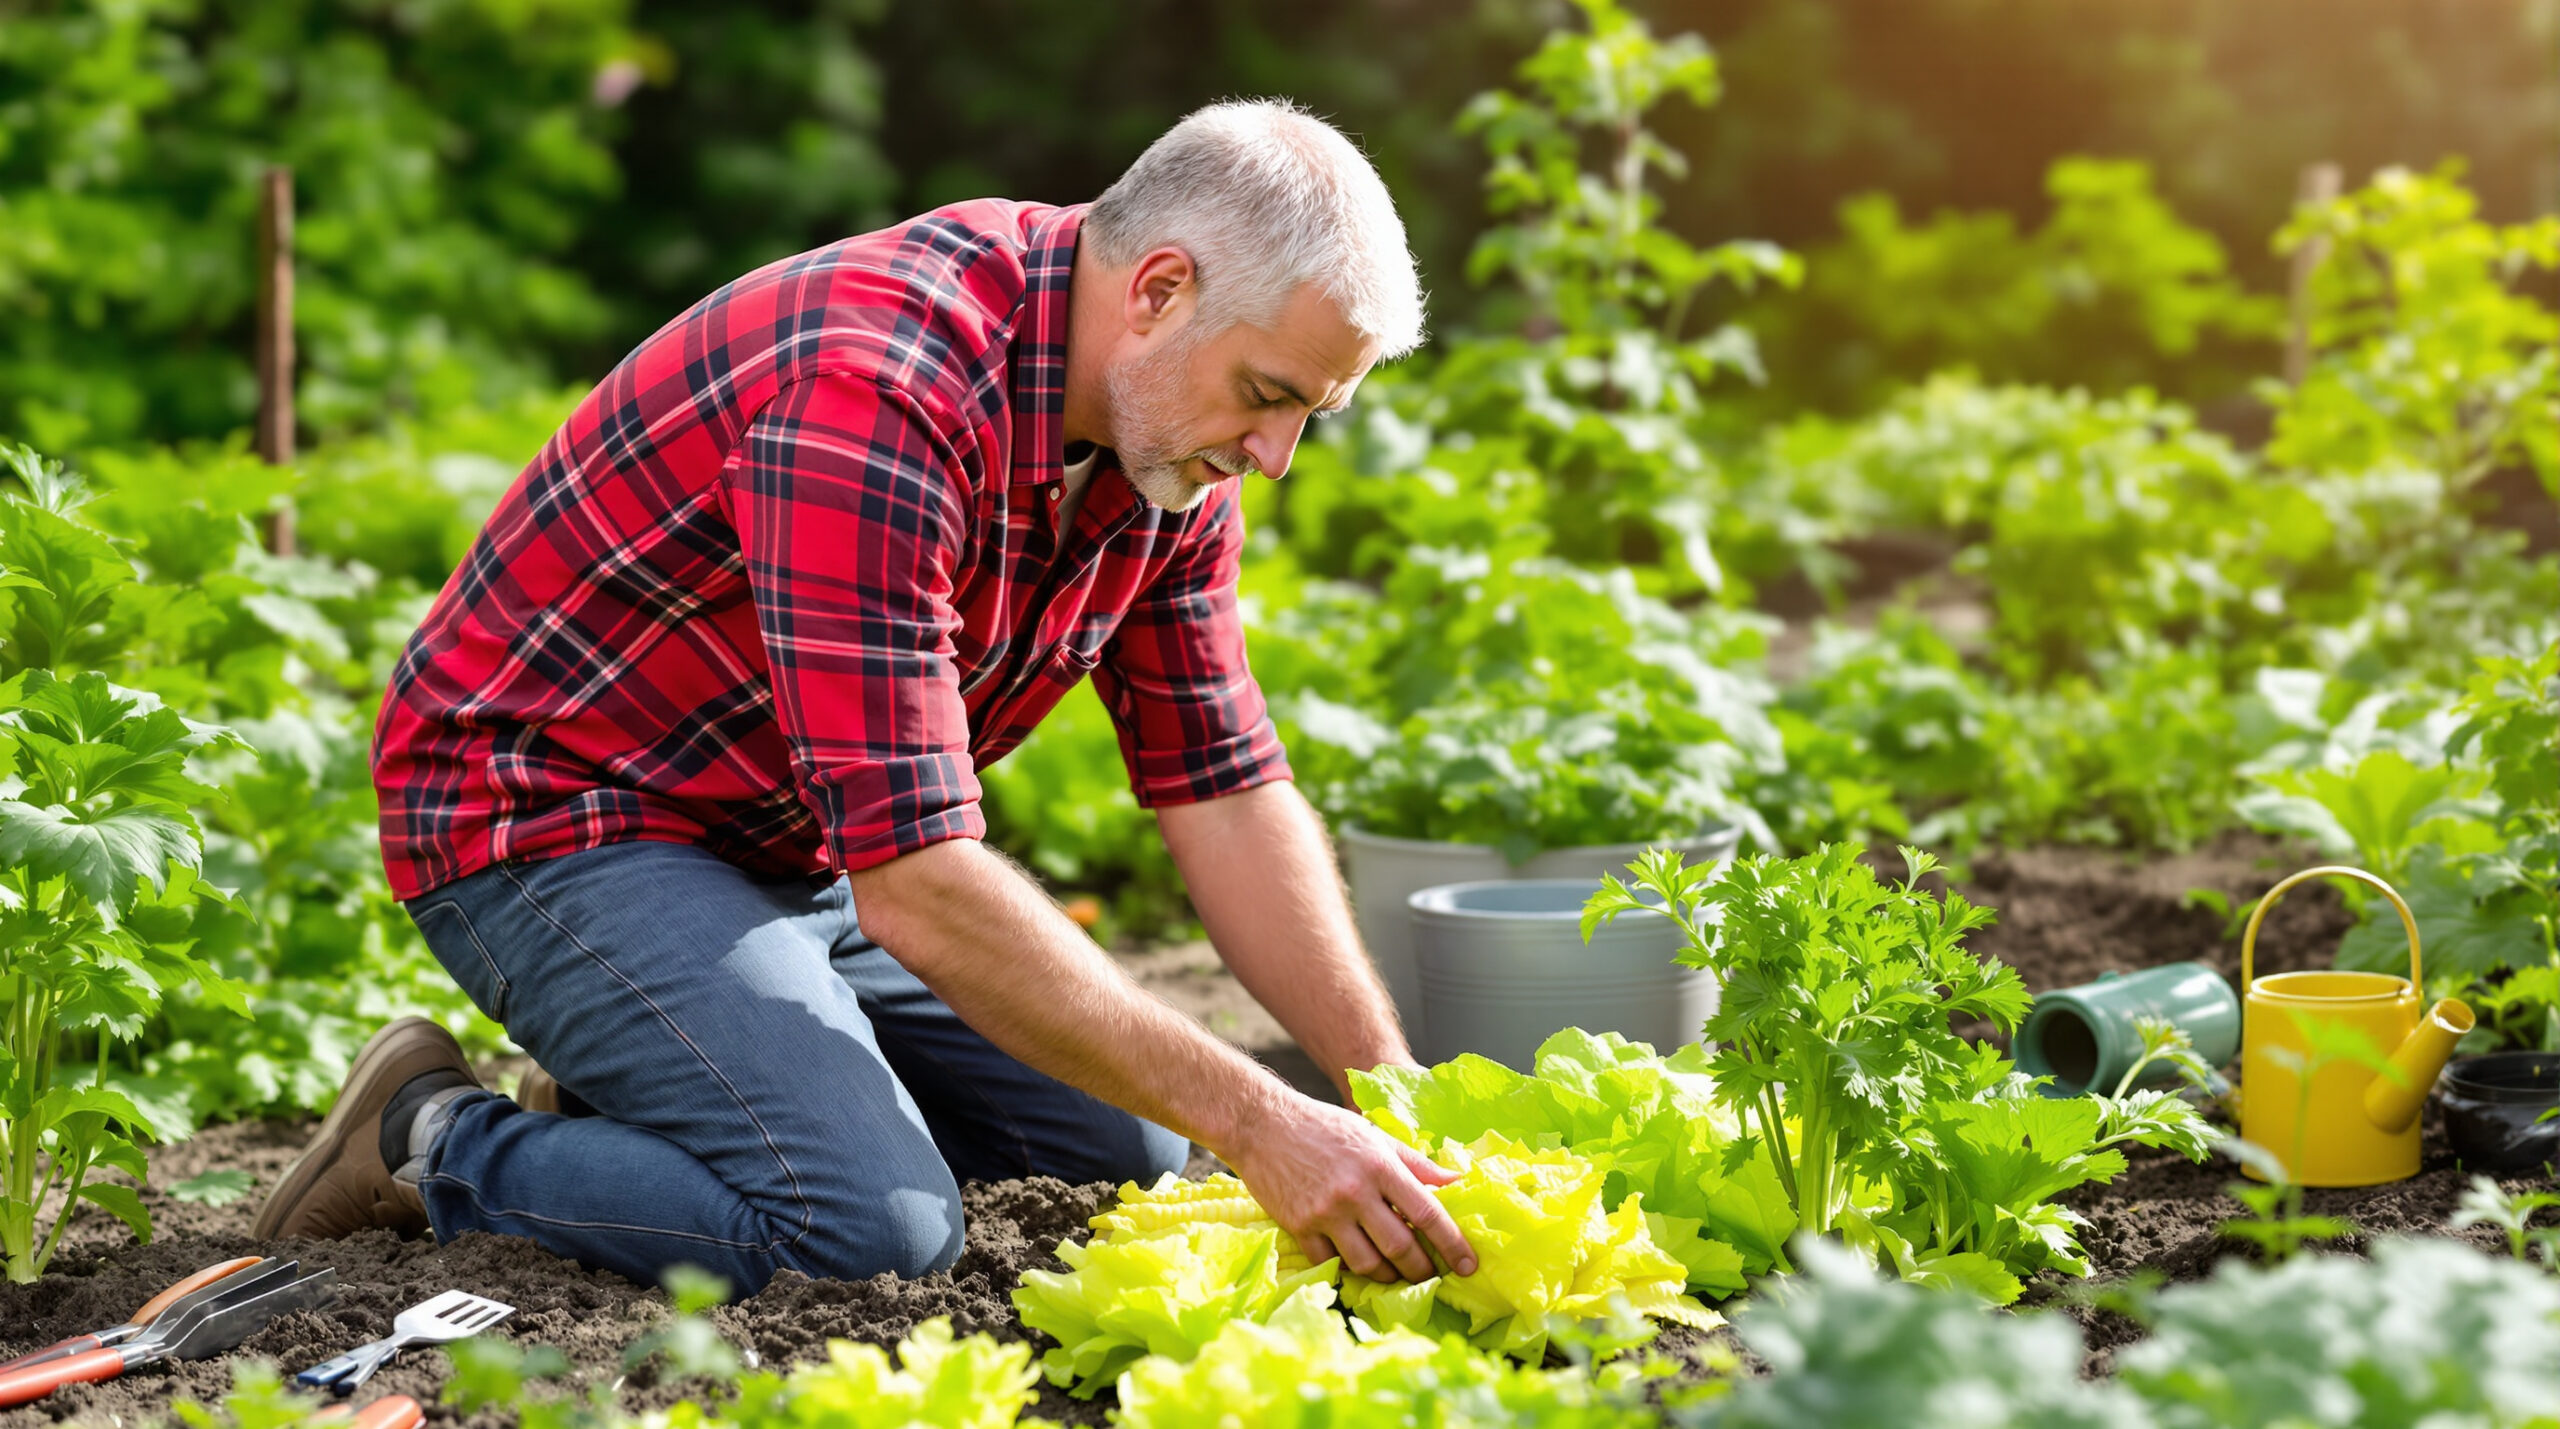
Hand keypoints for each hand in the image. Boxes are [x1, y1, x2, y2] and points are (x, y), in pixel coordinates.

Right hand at [1223, 1089, 1477, 1283]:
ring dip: (1389, 1275)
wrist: (1262, 1124)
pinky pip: (1332, 1263)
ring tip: (1398, 1273)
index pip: (1427, 1213)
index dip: (1453, 1244)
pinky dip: (1349, 1270)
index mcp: (1380, 1165)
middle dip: (1423, 1269)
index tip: (1469, 1264)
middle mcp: (1356, 1192)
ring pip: (1368, 1264)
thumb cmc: (1323, 1127)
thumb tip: (1456, 1181)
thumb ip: (1415, 1163)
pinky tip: (1360, 1265)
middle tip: (1432, 1275)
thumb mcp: (1374, 1135)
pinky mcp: (1299, 1227)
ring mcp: (1326, 1213)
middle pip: (1401, 1248)